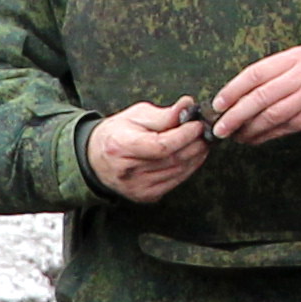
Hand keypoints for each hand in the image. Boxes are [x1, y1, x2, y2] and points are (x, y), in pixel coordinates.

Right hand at [88, 99, 209, 203]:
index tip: (197, 125)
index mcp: (120, 146)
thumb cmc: (117, 133)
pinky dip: (189, 168)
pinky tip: (192, 156)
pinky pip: (175, 181)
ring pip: (178, 171)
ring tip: (201, 142)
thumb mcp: (135, 115)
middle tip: (205, 132)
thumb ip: (163, 114)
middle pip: (173, 159)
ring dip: (196, 156)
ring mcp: (136, 186)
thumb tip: (188, 106)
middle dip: (195, 144)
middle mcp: (127, 171)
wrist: (95, 158)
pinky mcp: (144, 195)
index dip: (184, 136)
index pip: (161, 146)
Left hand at [210, 46, 300, 146]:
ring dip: (247, 129)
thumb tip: (235, 97)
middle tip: (219, 129)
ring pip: (270, 114)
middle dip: (234, 115)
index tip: (216, 105)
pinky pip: (282, 127)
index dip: (232, 90)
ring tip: (234, 136)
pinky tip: (252, 139)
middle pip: (259, 96)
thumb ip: (274, 77)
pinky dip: (263, 135)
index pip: (255, 73)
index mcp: (296, 57)